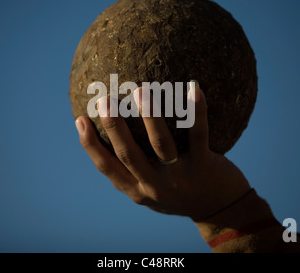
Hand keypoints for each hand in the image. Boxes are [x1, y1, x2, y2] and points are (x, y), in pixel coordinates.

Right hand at [75, 84, 250, 220]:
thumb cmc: (180, 193)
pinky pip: (198, 135)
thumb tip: (115, 134)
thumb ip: (135, 169)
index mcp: (137, 189)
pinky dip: (196, 111)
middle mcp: (155, 185)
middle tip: (103, 99)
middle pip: (129, 155)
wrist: (220, 211)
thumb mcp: (152, 189)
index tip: (80, 120)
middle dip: (114, 127)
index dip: (90, 145)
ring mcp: (180, 176)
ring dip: (150, 116)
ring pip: (161, 144)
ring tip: (142, 90)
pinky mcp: (204, 166)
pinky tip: (194, 88)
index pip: (107, 167)